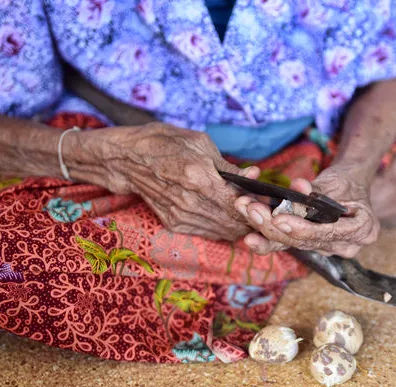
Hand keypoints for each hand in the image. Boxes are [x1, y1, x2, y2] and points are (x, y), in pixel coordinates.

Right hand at [74, 122, 259, 239]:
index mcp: (200, 178)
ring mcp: (182, 216)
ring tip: (245, 212)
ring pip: (224, 232)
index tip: (267, 201)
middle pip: (236, 223)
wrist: (127, 159)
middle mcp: (192, 203)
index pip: (241, 204)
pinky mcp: (175, 223)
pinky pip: (209, 232)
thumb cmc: (165, 143)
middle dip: (253, 219)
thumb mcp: (201, 144)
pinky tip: (225, 213)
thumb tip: (254, 177)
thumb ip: (228, 166)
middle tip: (261, 209)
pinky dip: (222, 226)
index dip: (258, 206)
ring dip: (239, 225)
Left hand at [234, 165, 379, 257]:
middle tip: (251, 209)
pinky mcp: (309, 245)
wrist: (350, 188)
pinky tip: (249, 238)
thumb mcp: (339, 180)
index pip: (327, 233)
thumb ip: (318, 188)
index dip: (301, 228)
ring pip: (292, 244)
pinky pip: (286, 244)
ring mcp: (326, 248)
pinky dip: (266, 238)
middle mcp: (345, 246)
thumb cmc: (348, 182)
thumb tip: (298, 187)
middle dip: (274, 227)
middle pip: (304, 241)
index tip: (279, 219)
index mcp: (363, 230)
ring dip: (264, 230)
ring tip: (245, 212)